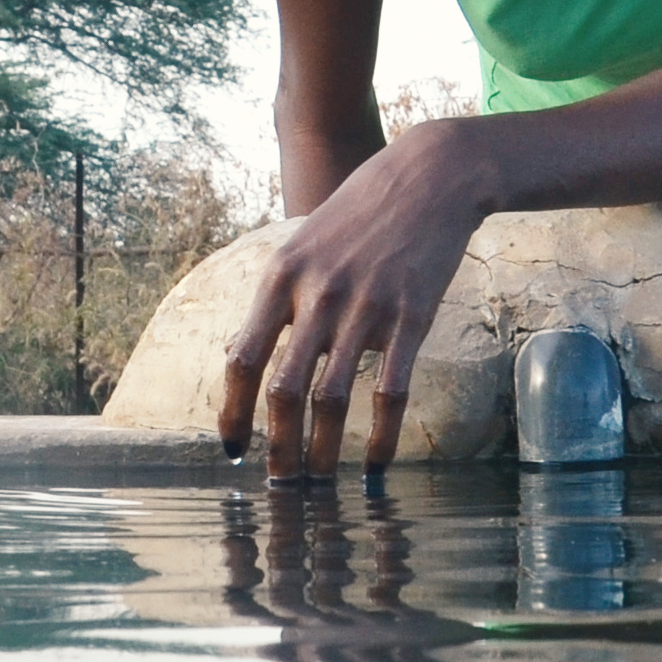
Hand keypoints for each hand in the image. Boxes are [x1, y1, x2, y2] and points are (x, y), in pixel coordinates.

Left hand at [222, 121, 489, 472]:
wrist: (430, 175)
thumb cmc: (362, 211)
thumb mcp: (305, 243)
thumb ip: (282, 297)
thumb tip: (254, 355)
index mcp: (281, 277)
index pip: (242, 357)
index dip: (231, 411)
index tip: (231, 448)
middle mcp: (317, 294)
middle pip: (283, 389)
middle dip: (275, 448)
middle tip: (276, 486)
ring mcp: (366, 307)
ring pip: (332, 399)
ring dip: (320, 452)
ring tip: (316, 486)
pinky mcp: (411, 317)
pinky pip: (390, 391)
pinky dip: (379, 437)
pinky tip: (374, 466)